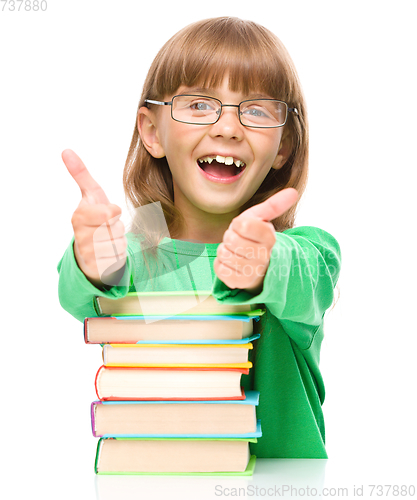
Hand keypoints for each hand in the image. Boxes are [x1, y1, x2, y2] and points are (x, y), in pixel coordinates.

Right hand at [62, 149, 126, 286]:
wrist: (91, 252)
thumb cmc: (94, 220)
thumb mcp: (91, 196)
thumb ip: (81, 175)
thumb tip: (66, 150)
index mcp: (79, 217)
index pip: (109, 212)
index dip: (113, 212)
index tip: (108, 213)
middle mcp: (80, 236)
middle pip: (117, 227)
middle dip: (118, 226)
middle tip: (107, 228)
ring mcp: (88, 254)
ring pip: (120, 242)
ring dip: (119, 240)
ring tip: (107, 241)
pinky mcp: (97, 268)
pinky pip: (120, 257)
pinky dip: (118, 254)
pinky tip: (108, 253)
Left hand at [213, 188, 298, 291]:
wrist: (260, 266)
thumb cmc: (257, 239)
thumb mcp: (263, 219)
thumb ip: (275, 205)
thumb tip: (293, 191)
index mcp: (269, 237)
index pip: (242, 225)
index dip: (238, 224)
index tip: (244, 228)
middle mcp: (264, 256)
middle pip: (230, 240)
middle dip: (230, 237)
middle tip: (239, 240)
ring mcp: (253, 271)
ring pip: (223, 254)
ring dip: (225, 251)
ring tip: (236, 252)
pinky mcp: (241, 283)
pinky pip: (219, 268)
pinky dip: (221, 264)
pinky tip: (232, 264)